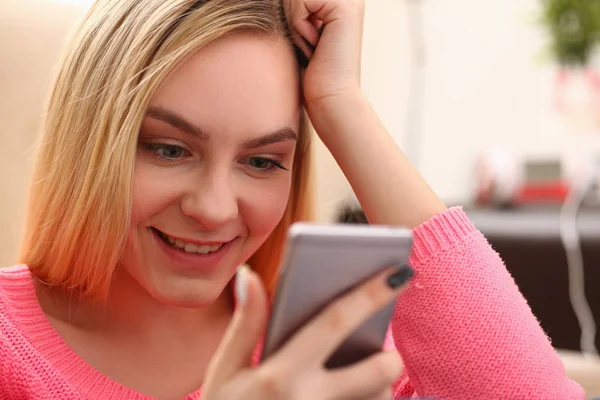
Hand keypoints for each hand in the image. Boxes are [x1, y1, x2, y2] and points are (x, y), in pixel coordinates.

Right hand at [201, 265, 411, 399]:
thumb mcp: (224, 373)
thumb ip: (244, 324)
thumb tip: (250, 276)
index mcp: (279, 373)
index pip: (334, 321)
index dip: (370, 293)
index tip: (398, 272)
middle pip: (375, 371)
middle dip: (389, 358)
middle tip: (386, 353)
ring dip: (377, 390)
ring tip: (360, 384)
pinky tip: (351, 399)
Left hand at [283, 0, 364, 107]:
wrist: (330, 98)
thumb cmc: (312, 74)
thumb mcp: (298, 31)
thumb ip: (294, 9)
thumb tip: (276, 0)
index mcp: (338, 3)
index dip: (291, 16)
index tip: (309, 42)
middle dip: (292, 17)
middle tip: (310, 45)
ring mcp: (349, 0)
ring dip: (295, 22)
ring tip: (313, 45)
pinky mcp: (344, 7)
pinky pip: (300, 1)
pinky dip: (299, 25)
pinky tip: (316, 45)